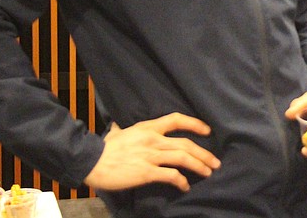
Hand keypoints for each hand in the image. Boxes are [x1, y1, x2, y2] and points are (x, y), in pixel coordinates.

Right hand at [84, 112, 220, 191]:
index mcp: (148, 127)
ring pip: (183, 158)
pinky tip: (185, 187)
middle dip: (204, 153)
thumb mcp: (117, 132)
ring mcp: (151, 155)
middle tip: (215, 162)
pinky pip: (171, 175)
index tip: (208, 130)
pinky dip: (181, 181)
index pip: (176, 120)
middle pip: (186, 143)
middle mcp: (153, 139)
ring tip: (208, 172)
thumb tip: (119, 126)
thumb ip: (124, 129)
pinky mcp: (146, 172)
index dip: (195, 124)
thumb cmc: (103, 147)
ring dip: (199, 165)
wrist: (91, 160)